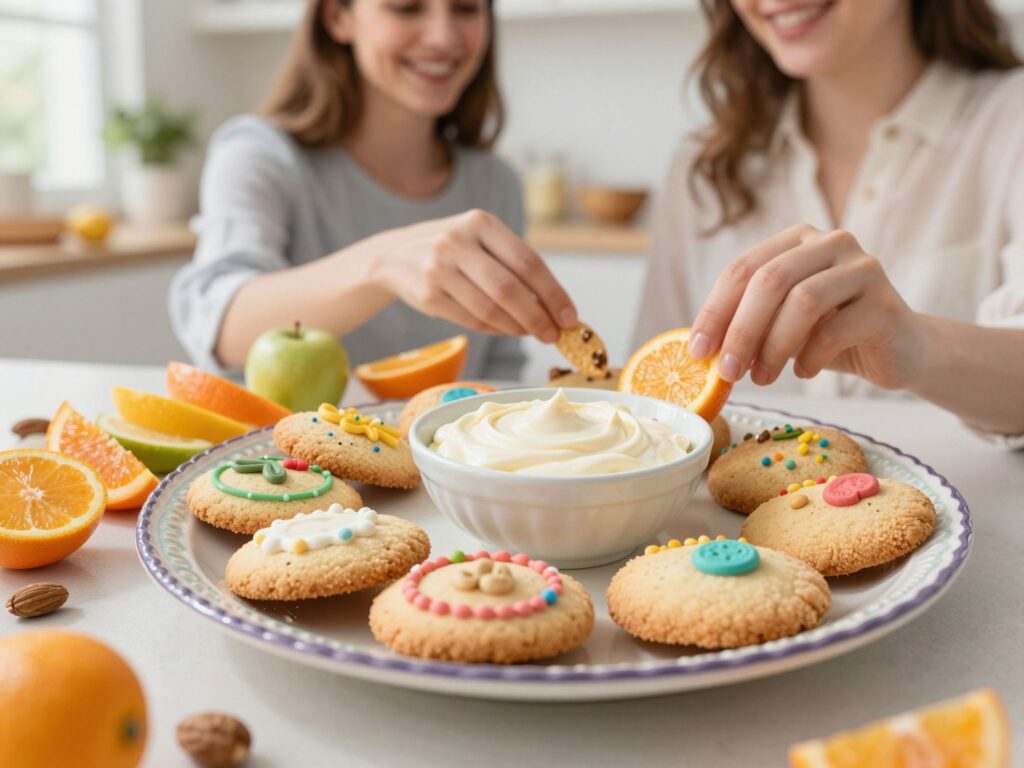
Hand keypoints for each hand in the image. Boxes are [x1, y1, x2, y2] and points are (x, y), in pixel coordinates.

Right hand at [361, 209, 576, 341]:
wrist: (394, 256)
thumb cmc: (452, 249)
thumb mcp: (480, 239)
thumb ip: (513, 264)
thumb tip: (555, 307)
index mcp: (480, 222)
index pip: (528, 262)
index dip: (553, 293)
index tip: (570, 317)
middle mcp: (457, 242)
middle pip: (509, 289)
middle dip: (538, 317)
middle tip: (554, 335)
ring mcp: (438, 269)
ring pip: (489, 309)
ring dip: (517, 327)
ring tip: (533, 333)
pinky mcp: (428, 295)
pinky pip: (471, 320)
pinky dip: (495, 329)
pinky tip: (508, 329)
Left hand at [688, 224, 928, 389]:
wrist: (900, 350)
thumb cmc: (830, 335)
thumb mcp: (781, 324)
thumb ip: (747, 324)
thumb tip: (699, 350)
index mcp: (796, 240)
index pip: (743, 269)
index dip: (715, 311)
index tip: (697, 351)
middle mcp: (831, 242)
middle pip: (770, 280)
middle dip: (741, 330)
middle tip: (727, 371)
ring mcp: (862, 268)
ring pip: (803, 301)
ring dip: (773, 347)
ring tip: (762, 378)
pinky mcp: (885, 303)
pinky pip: (836, 330)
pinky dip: (810, 357)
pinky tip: (803, 372)